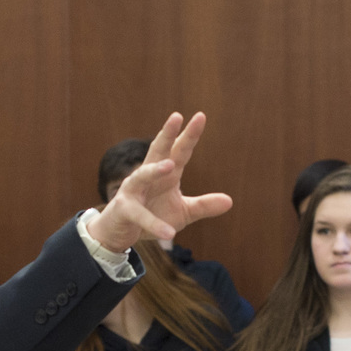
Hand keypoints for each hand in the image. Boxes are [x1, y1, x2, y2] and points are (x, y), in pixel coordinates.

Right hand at [88, 112, 232, 251]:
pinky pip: (139, 216)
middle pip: (158, 151)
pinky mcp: (123, 209)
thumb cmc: (153, 216)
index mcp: (166, 174)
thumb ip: (203, 205)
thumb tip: (230, 201)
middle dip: (166, 134)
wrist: (121, 233)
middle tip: (176, 116)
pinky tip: (169, 234)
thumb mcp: (182, 212)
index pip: (180, 151)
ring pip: (142, 175)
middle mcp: (148, 177)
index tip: (200, 116)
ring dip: (155, 170)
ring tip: (169, 165)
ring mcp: (133, 191)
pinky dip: (154, 224)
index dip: (189, 135)